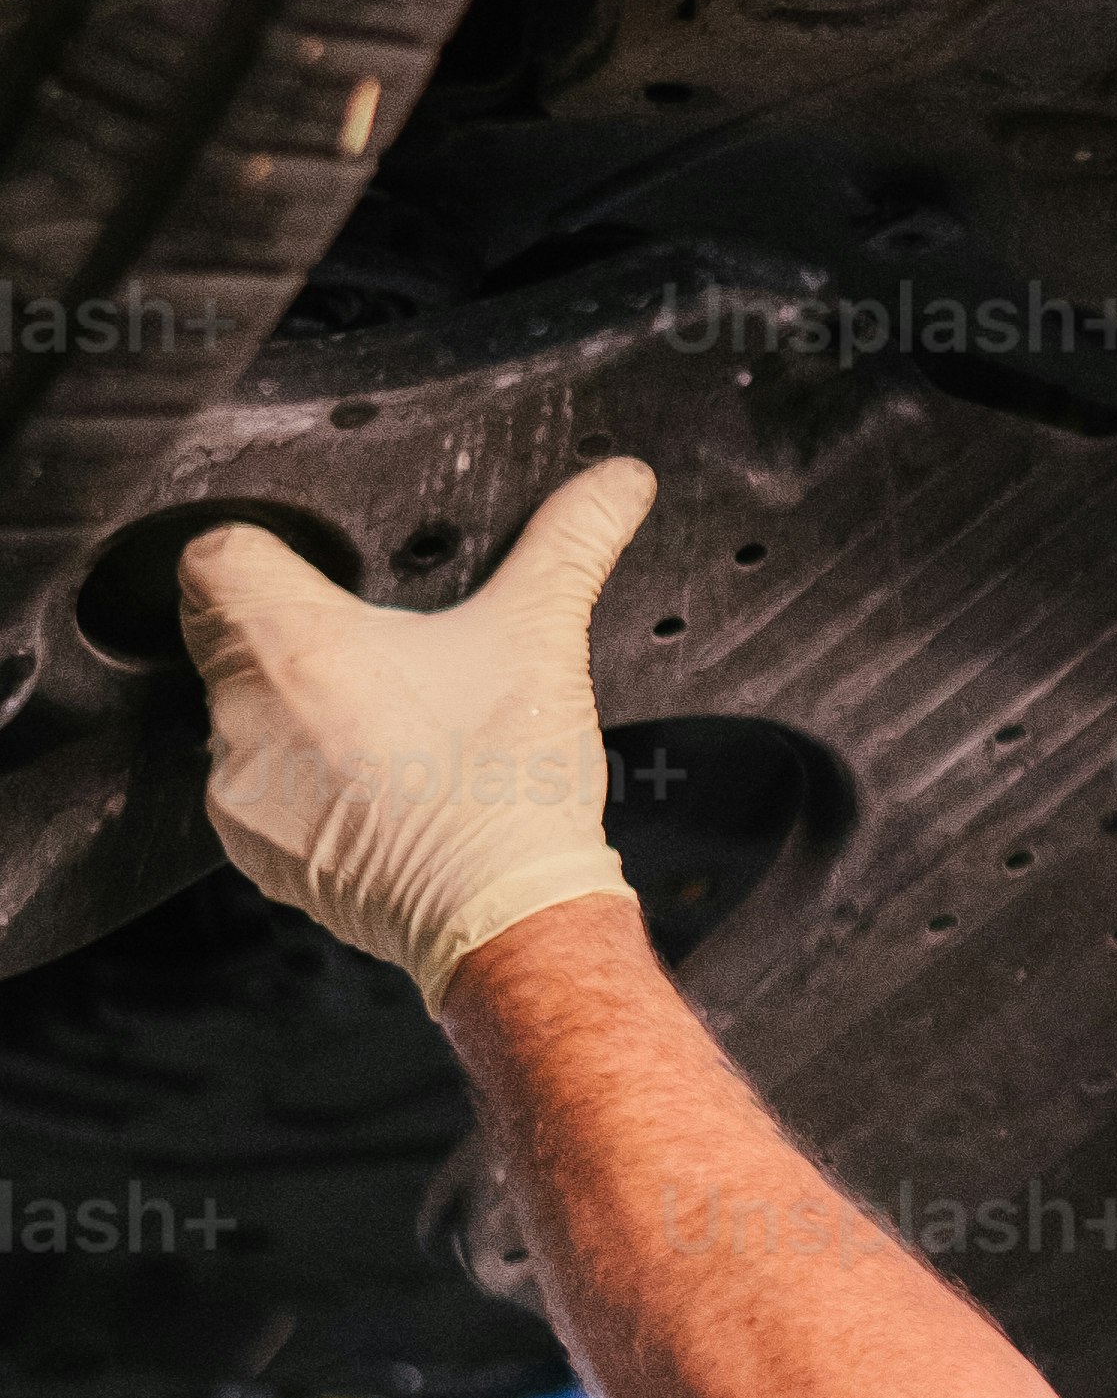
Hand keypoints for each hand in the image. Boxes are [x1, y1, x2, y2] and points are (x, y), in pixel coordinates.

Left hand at [178, 462, 658, 1012]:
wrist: (505, 917)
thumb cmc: (506, 784)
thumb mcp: (542, 637)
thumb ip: (571, 541)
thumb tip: (619, 481)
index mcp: (291, 642)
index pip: (215, 558)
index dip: (266, 551)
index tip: (316, 567)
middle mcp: (242, 714)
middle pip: (229, 635)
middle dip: (293, 632)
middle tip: (374, 647)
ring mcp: (240, 789)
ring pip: (243, 712)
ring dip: (295, 708)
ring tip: (385, 724)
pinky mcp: (255, 849)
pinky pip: (256, 785)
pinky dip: (303, 778)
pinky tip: (376, 784)